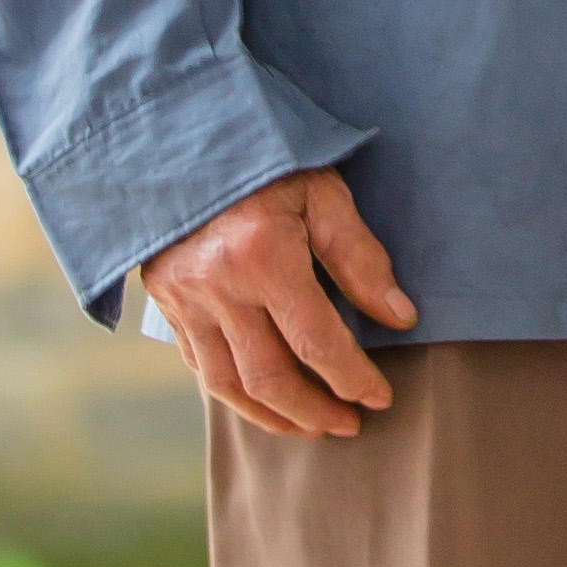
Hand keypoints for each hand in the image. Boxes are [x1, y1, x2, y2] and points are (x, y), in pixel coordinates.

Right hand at [143, 167, 414, 438]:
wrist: (179, 139)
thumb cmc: (264, 160)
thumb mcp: (322, 192)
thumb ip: (360, 257)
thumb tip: (400, 316)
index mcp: (263, 255)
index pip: (317, 342)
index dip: (352, 378)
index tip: (380, 397)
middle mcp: (219, 287)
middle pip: (270, 377)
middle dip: (314, 411)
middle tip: (350, 424)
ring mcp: (185, 300)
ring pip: (227, 385)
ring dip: (273, 416)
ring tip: (312, 427)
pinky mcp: (166, 304)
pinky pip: (200, 366)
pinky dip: (234, 394)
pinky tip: (264, 401)